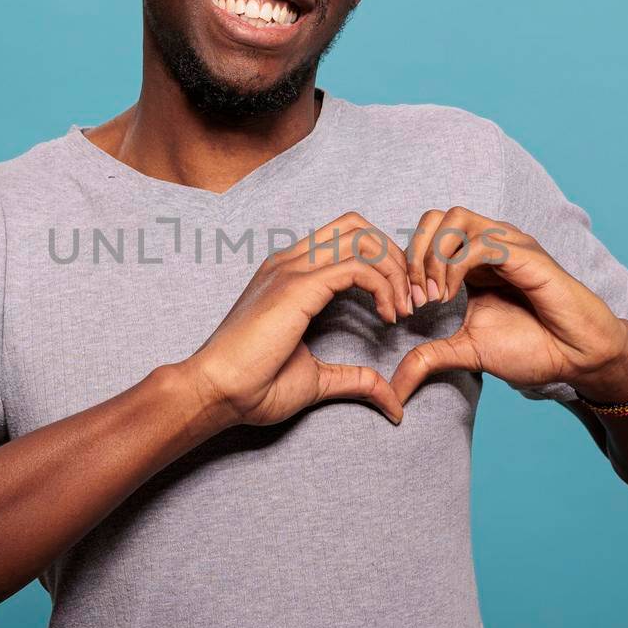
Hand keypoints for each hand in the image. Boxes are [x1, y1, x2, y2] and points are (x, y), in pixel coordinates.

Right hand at [183, 212, 414, 429]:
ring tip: (404, 308)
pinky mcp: (298, 286)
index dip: (382, 262)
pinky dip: (384, 285)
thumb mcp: (317, 379)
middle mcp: (290, 262)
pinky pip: (357, 266)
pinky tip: (387, 316)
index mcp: (290, 274)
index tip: (400, 304)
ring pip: (361, 238)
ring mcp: (292, 269)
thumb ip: (355, 379)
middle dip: (395, 257)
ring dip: (395, 270)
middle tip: (411, 299)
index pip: (346, 238)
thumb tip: (391, 400)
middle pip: (358, 227)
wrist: (217, 392)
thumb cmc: (253, 387)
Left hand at [390, 206, 627, 403]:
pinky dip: (454, 267)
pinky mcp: (525, 255)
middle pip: (434, 217)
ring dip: (431, 257)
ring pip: (454, 220)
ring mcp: (508, 244)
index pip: (426, 235)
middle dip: (413, 254)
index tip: (405, 308)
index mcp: (472, 261)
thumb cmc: (533, 347)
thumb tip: (394, 387)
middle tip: (413, 297)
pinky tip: (449, 297)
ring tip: (431, 297)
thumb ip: (429, 358)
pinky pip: (480, 243)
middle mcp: (489, 244)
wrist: (578, 356)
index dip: (406, 265)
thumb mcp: (467, 351)